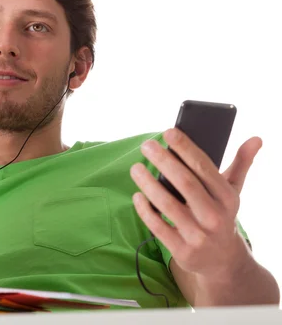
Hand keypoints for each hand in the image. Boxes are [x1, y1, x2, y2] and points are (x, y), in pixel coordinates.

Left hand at [130, 128, 261, 278]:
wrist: (222, 260)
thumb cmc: (220, 214)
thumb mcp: (233, 191)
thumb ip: (241, 163)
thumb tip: (256, 138)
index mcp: (227, 196)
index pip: (204, 167)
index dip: (185, 148)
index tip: (168, 132)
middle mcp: (214, 215)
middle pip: (184, 182)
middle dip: (163, 161)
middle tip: (146, 145)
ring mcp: (198, 235)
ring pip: (167, 204)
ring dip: (148, 183)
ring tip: (135, 168)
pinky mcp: (182, 250)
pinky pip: (158, 226)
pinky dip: (145, 210)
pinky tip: (137, 195)